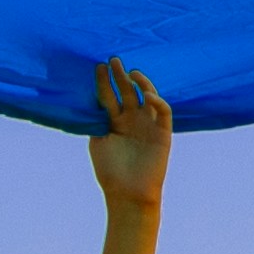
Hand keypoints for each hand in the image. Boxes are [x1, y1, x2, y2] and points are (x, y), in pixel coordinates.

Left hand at [87, 55, 173, 209]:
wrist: (128, 193)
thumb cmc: (111, 171)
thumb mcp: (97, 142)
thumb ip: (96, 121)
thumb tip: (90, 100)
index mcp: (115, 122)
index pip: (109, 96)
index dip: (104, 81)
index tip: (98, 66)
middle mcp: (132, 120)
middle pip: (127, 91)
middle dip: (120, 75)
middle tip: (113, 59)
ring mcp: (147, 124)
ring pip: (147, 96)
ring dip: (141, 83)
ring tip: (132, 73)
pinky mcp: (163, 132)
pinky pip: (163, 111)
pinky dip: (157, 101)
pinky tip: (147, 95)